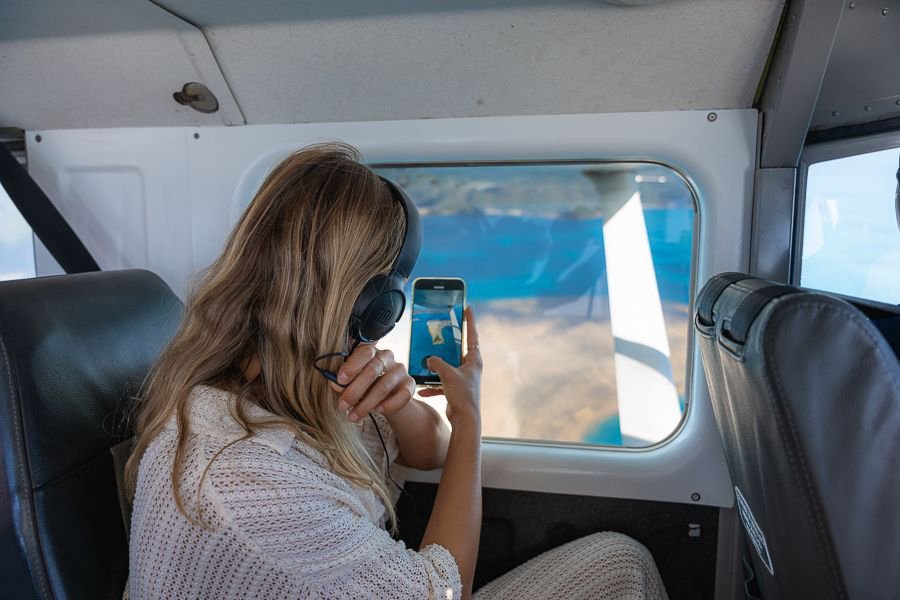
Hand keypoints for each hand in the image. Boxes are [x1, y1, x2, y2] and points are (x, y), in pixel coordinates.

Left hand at [331, 345, 415, 422]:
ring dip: (367, 403)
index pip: (364, 352)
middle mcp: (387, 357)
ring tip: (354, 416)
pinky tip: (377, 411)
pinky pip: (402, 395)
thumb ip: (344, 382)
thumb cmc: (365, 385)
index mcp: (371, 351)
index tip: (340, 380)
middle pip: (372, 370)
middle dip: (355, 390)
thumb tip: (335, 384)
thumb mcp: (351, 382)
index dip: (351, 366)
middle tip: (343, 406)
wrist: (387, 396)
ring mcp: (400, 370)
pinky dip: (389, 405)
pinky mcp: (410, 384)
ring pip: (384, 386)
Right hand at [419, 307, 482, 426]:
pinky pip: (441, 383)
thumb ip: (437, 362)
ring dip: (436, 367)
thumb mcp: (448, 374)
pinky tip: (422, 389)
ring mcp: (463, 379)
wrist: (464, 420)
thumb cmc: (462, 396)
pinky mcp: (455, 390)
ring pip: (447, 367)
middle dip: (446, 343)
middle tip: (438, 331)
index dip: (469, 321)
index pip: (472, 335)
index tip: (467, 308)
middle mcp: (470, 368)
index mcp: (474, 360)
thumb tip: (429, 359)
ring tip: (424, 361)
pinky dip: (432, 386)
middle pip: (457, 350)